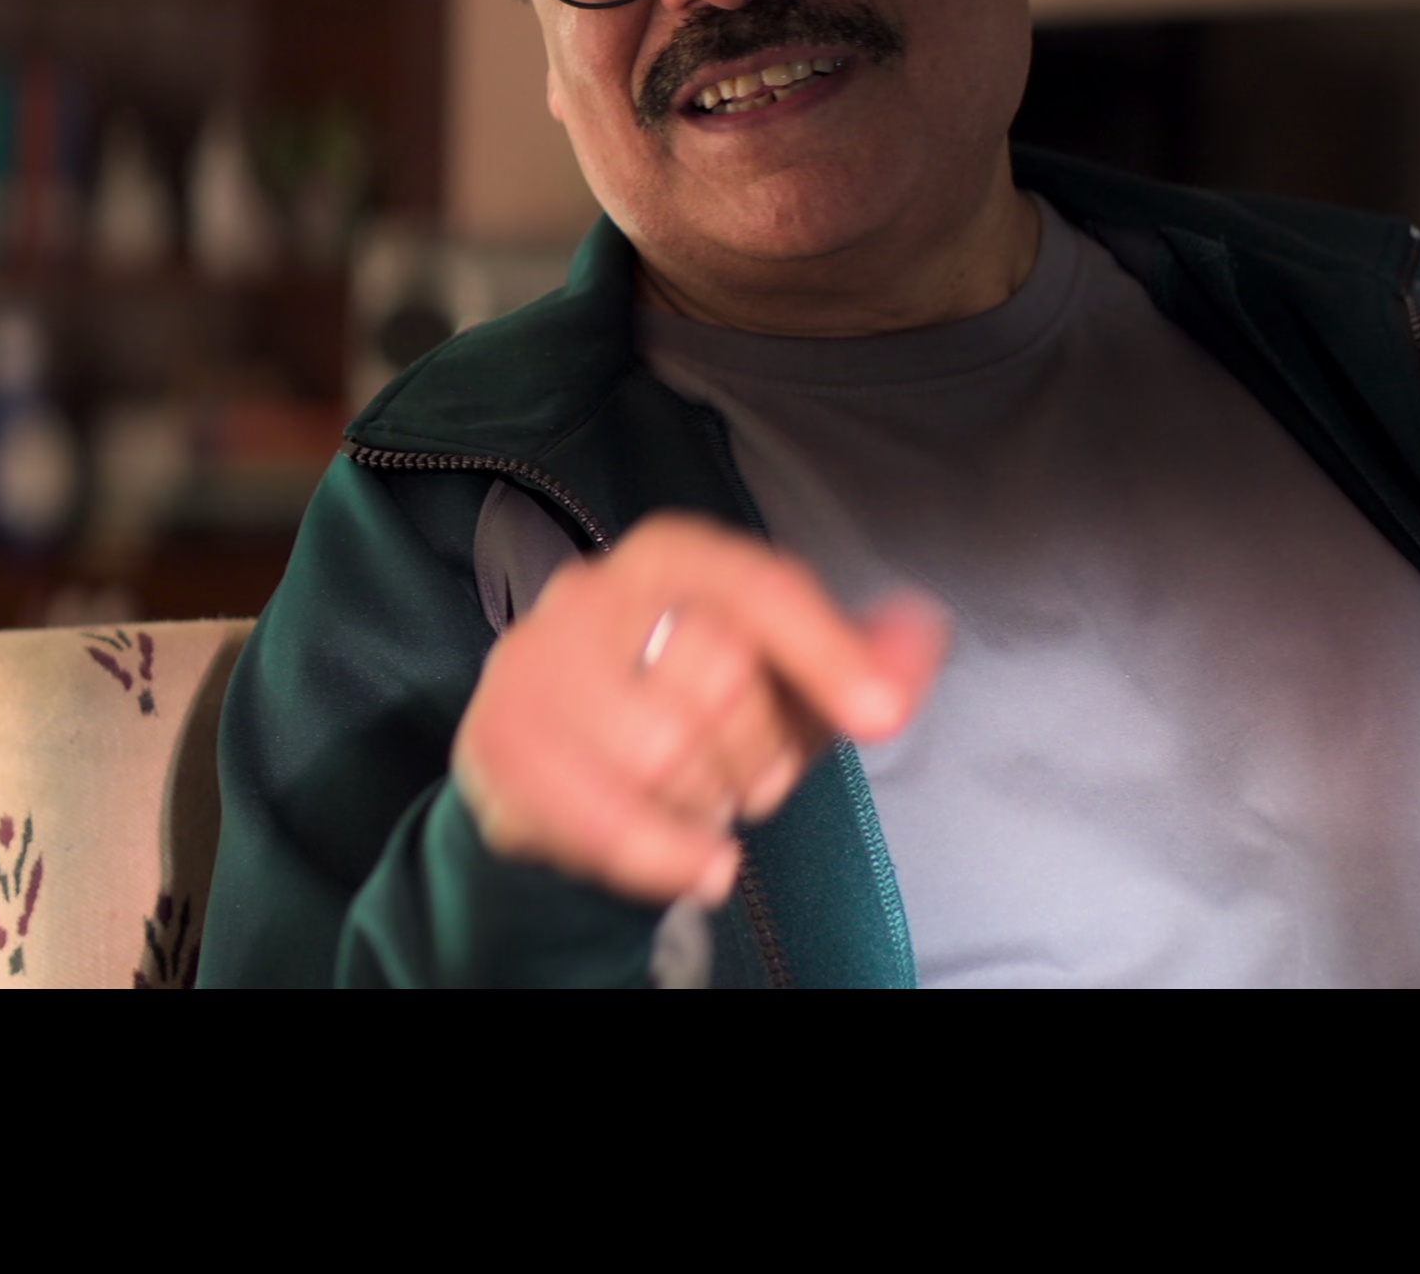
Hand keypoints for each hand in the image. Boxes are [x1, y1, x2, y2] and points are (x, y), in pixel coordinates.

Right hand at [449, 511, 947, 906]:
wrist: (554, 766)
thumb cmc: (681, 709)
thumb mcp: (785, 682)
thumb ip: (857, 658)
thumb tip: (921, 635)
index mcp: (673, 555)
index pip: (760, 589)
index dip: (827, 653)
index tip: (881, 714)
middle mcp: (594, 590)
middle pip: (721, 675)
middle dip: (759, 751)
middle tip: (746, 773)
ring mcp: (536, 663)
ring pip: (664, 750)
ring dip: (708, 801)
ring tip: (700, 801)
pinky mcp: (498, 740)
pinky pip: (604, 815)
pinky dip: (666, 854)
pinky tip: (697, 864)